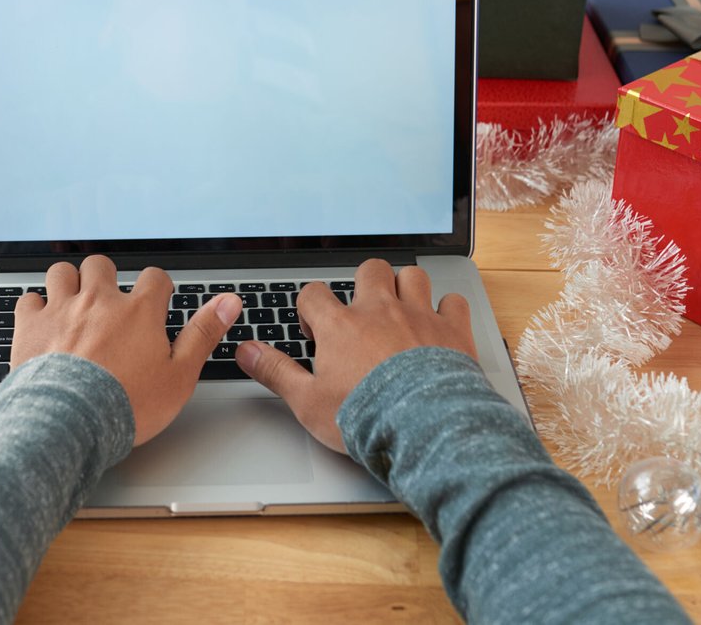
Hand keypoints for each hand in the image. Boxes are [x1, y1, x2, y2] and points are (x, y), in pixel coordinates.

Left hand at [12, 255, 241, 444]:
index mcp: (138, 312)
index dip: (157, 289)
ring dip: (69, 283)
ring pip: (62, 273)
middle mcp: (98, 301)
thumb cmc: (125, 405)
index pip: (154, 278)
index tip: (155, 301)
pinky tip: (42, 323)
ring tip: (73, 303)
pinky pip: (28, 299)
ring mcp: (61, 310)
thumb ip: (203, 334)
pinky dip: (35, 307)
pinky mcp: (30, 327)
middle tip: (108, 302)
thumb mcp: (179, 375)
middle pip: (101, 265)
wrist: (69, 423)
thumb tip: (229, 302)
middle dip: (105, 278)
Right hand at [236, 259, 475, 452]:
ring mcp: (419, 317)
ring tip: (401, 309)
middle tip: (363, 311)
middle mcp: (380, 311)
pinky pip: (454, 301)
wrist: (424, 429)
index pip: (315, 293)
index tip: (316, 329)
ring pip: (412, 276)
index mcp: (341, 326)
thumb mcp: (308, 401)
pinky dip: (448, 308)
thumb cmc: (366, 418)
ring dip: (406, 287)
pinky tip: (442, 322)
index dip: (311, 307)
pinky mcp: (453, 331)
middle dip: (364, 284)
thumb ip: (276, 371)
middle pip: (369, 270)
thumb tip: (246, 351)